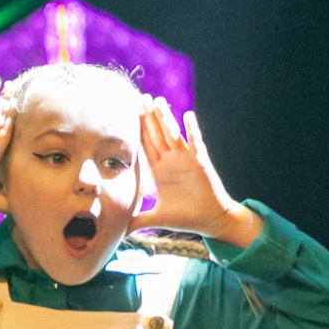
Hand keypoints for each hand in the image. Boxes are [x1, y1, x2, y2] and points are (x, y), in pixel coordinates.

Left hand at [134, 98, 261, 246]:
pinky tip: (188, 115)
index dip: (136, 130)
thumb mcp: (156, 218)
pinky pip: (196, 143)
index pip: (144, 146)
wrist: (210, 221)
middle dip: (147, 117)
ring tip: (157, 101)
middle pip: (156, 134)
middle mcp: (171, 161)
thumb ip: (137, 220)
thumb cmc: (186, 217)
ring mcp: (186, 160)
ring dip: (165, 118)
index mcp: (159, 171)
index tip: (127, 114)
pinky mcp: (200, 163)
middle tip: (139, 97)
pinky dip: (192, 130)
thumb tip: (118, 231)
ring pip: (173, 135)